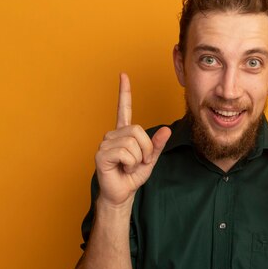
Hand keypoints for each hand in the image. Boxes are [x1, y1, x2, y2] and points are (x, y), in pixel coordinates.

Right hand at [95, 73, 171, 206]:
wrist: (122, 193)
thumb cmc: (133, 176)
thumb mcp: (151, 160)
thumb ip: (157, 145)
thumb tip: (167, 129)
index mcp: (124, 133)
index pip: (124, 108)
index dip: (124, 92)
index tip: (123, 75)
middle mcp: (113, 134)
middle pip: (138, 131)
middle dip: (146, 150)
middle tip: (139, 162)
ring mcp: (105, 143)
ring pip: (132, 143)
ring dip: (138, 159)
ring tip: (129, 166)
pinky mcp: (101, 154)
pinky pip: (125, 153)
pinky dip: (130, 164)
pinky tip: (122, 169)